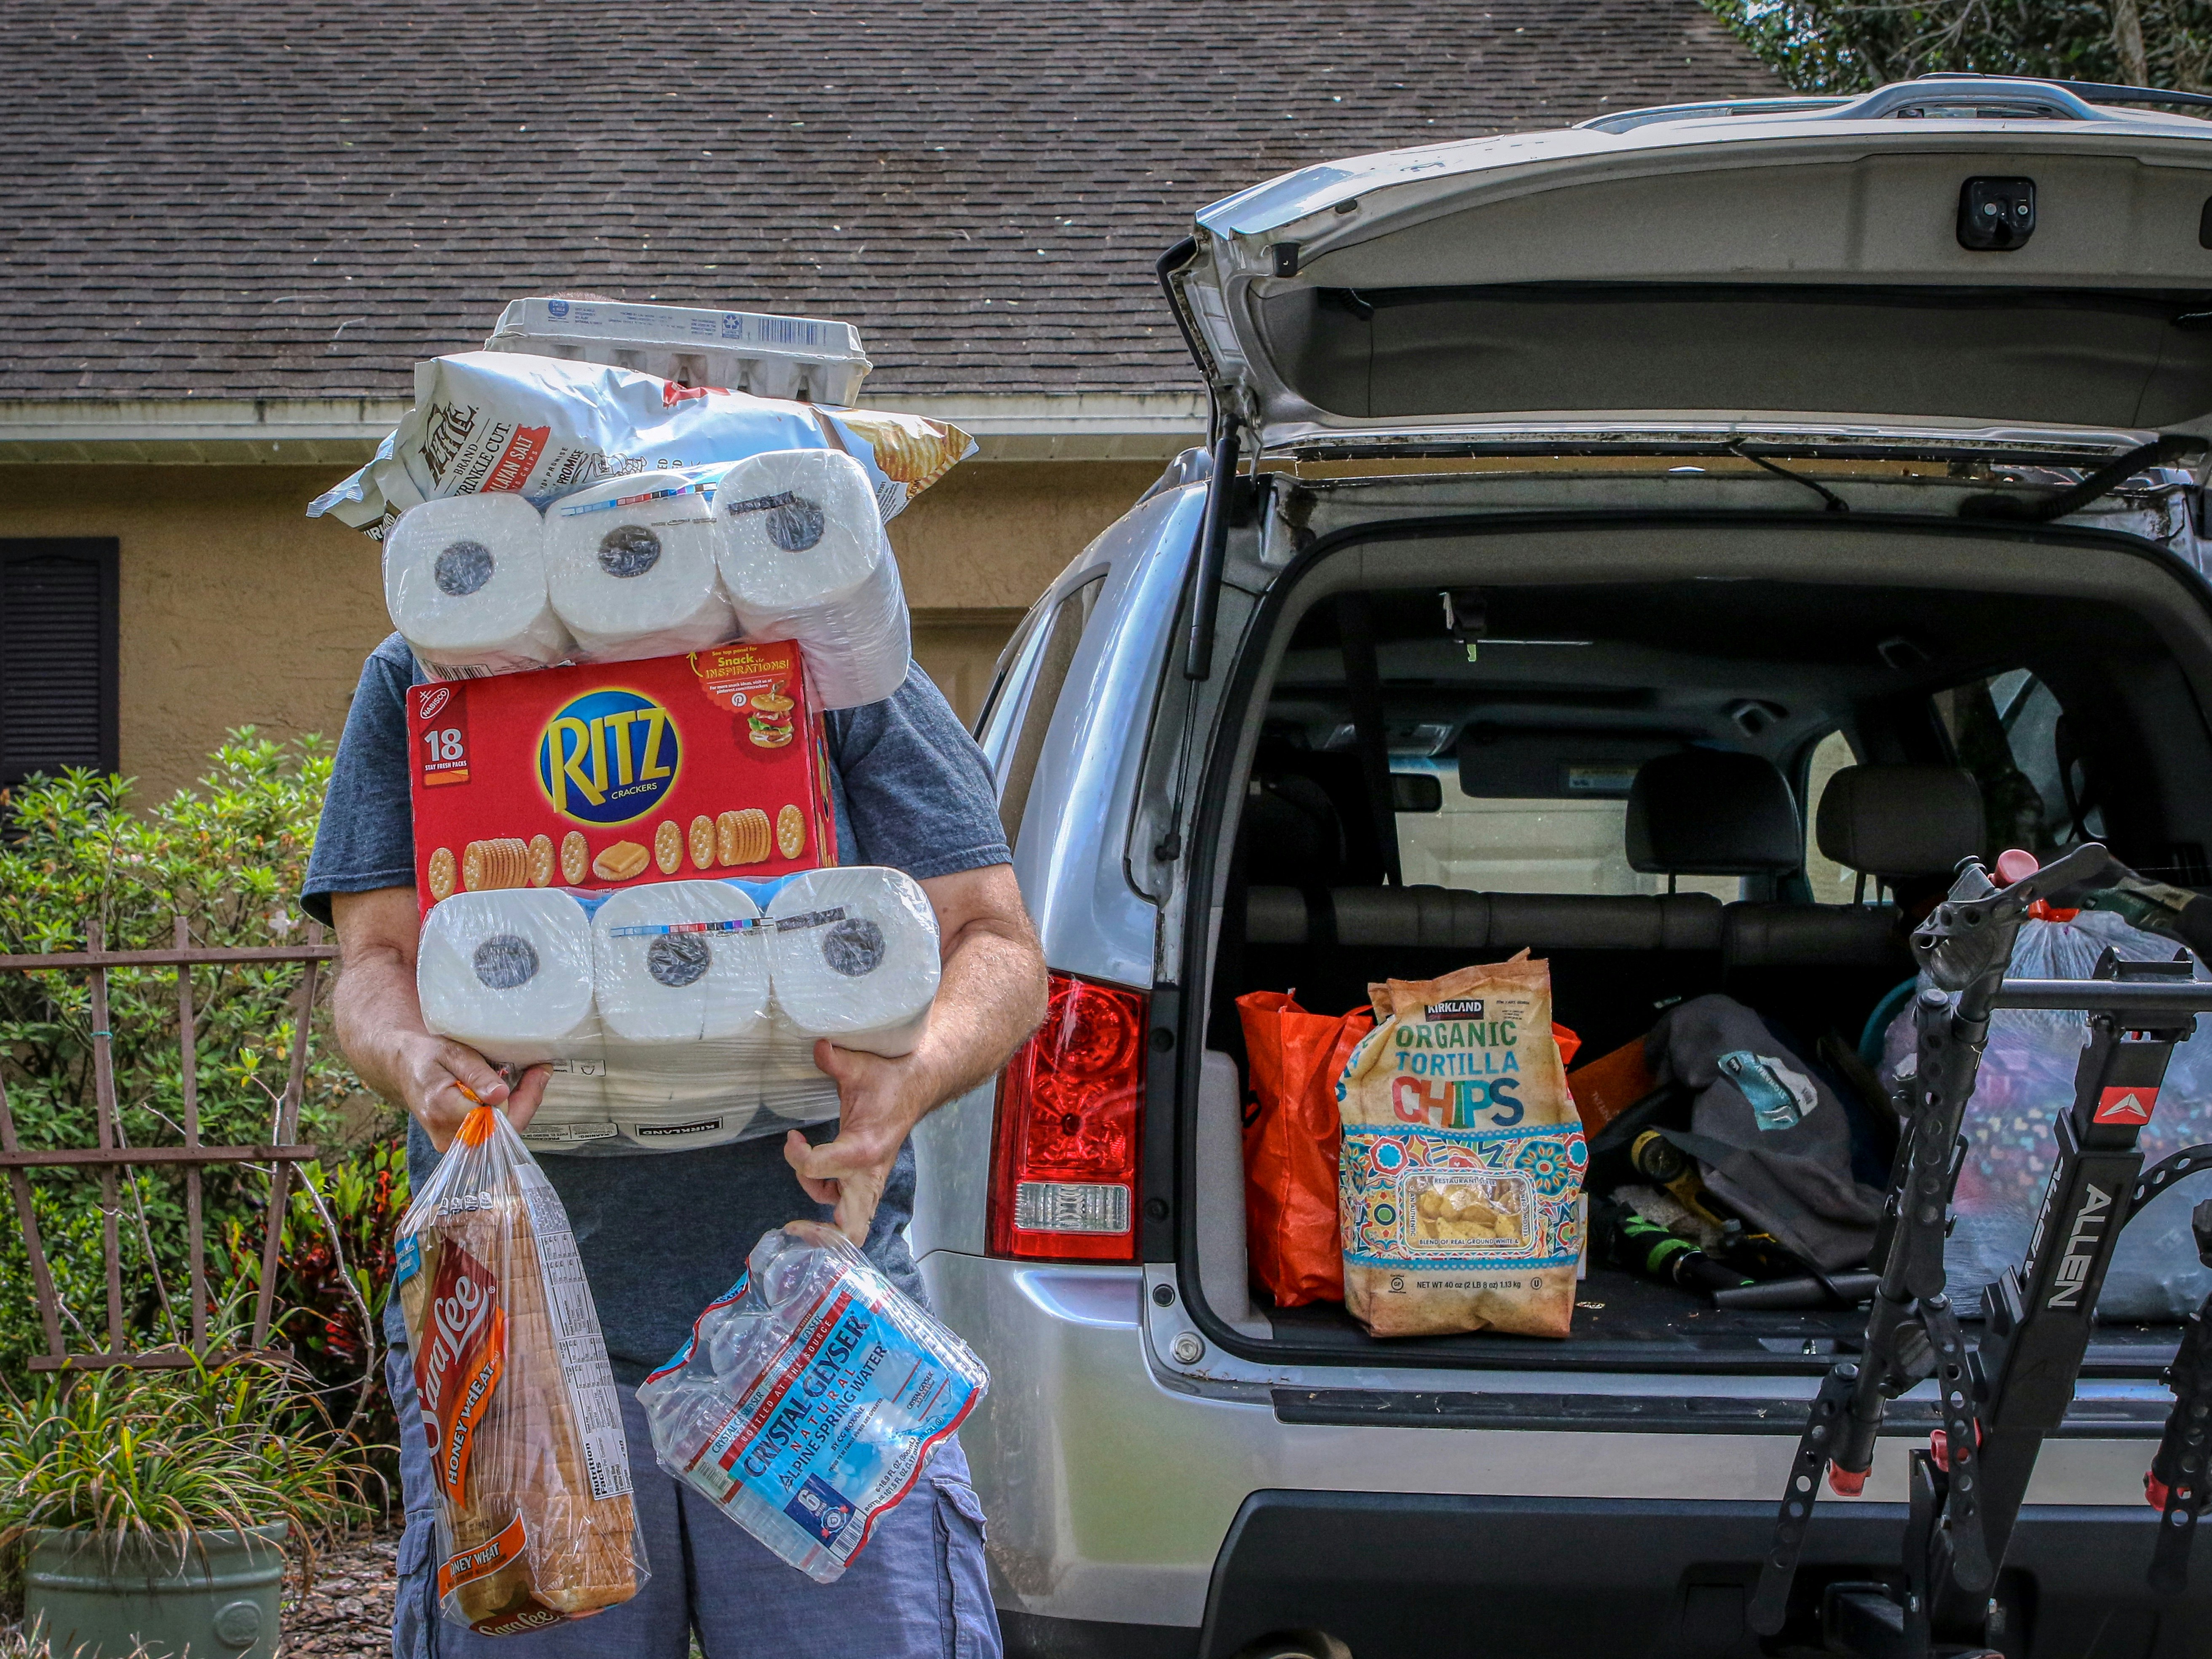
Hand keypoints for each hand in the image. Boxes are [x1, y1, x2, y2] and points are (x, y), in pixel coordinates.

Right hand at [389, 1032, 549, 1152]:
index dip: (524, 1096)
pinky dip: (505, 1113)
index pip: (496, 1117)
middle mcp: (447, 1135)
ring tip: (532, 1077)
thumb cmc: (426, 1055)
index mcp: (442, 1110)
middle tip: (542, 1071)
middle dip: (527, 1101)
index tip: (541, 1070)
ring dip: (519, 1107)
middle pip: (503, 1131)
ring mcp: (451, 1144)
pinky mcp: (457, 1143)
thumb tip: (501, 1094)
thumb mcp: (451, 1053)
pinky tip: (513, 1092)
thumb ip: (475, 1074)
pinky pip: (490, 1133)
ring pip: (500, 1134)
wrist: (404, 1066)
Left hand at [784, 1039, 935, 1244]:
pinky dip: (832, 1210)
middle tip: (793, 1227)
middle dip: (820, 1234)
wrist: (917, 1086)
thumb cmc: (889, 1079)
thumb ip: (836, 1059)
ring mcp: (870, 1182)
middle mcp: (868, 1174)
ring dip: (823, 1219)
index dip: (795, 1156)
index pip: (817, 1168)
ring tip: (805, 1190)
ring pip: (850, 1225)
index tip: (792, 1136)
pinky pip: (849, 1210)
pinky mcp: (869, 1182)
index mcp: (864, 1149)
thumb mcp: (861, 1067)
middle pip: (850, 1227)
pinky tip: (816, 1185)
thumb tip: (819, 1046)